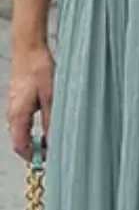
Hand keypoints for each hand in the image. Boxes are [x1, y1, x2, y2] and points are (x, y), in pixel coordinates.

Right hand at [6, 44, 53, 159]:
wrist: (29, 48)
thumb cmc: (39, 68)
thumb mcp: (52, 97)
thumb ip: (52, 120)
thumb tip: (54, 140)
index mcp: (18, 115)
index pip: (20, 147)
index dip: (33, 157)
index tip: (48, 161)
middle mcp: (12, 113)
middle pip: (20, 141)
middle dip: (35, 150)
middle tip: (54, 152)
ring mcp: (14, 106)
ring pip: (21, 132)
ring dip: (35, 139)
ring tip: (53, 140)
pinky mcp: (18, 100)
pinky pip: (23, 121)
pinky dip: (33, 128)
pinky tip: (48, 125)